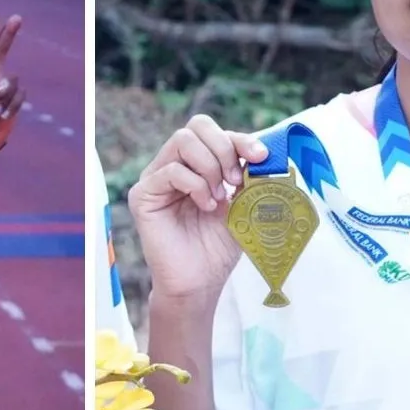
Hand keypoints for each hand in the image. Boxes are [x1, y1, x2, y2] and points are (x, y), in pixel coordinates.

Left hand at [0, 15, 24, 158]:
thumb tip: (11, 81)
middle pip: (1, 52)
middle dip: (8, 35)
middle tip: (17, 17)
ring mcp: (2, 89)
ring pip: (14, 82)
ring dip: (6, 98)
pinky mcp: (12, 101)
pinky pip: (20, 97)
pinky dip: (12, 107)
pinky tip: (2, 115)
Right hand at [127, 114, 269, 302]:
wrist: (201, 282)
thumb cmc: (219, 246)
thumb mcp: (243, 204)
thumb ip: (249, 176)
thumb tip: (266, 153)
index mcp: (195, 164)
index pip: (213, 132)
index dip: (239, 138)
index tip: (261, 157)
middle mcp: (172, 165)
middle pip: (196, 126)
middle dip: (224, 148)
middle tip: (236, 180)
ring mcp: (155, 178)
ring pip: (182, 141)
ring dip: (210, 166)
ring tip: (219, 197)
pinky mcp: (142, 195)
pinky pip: (171, 171)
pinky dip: (196, 185)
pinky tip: (206, 207)